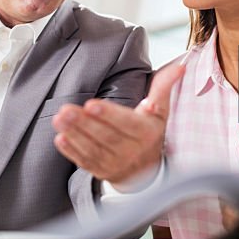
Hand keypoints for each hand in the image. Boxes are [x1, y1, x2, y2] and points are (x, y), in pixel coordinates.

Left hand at [52, 63, 183, 185]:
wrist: (147, 172)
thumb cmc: (150, 134)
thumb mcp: (160, 112)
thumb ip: (164, 88)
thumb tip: (179, 67)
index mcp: (146, 133)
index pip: (126, 124)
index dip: (109, 115)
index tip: (91, 105)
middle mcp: (132, 151)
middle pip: (106, 137)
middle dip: (84, 123)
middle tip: (66, 110)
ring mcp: (115, 164)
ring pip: (93, 149)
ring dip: (75, 134)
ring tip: (60, 118)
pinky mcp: (101, 172)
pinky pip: (86, 162)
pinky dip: (72, 152)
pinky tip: (60, 139)